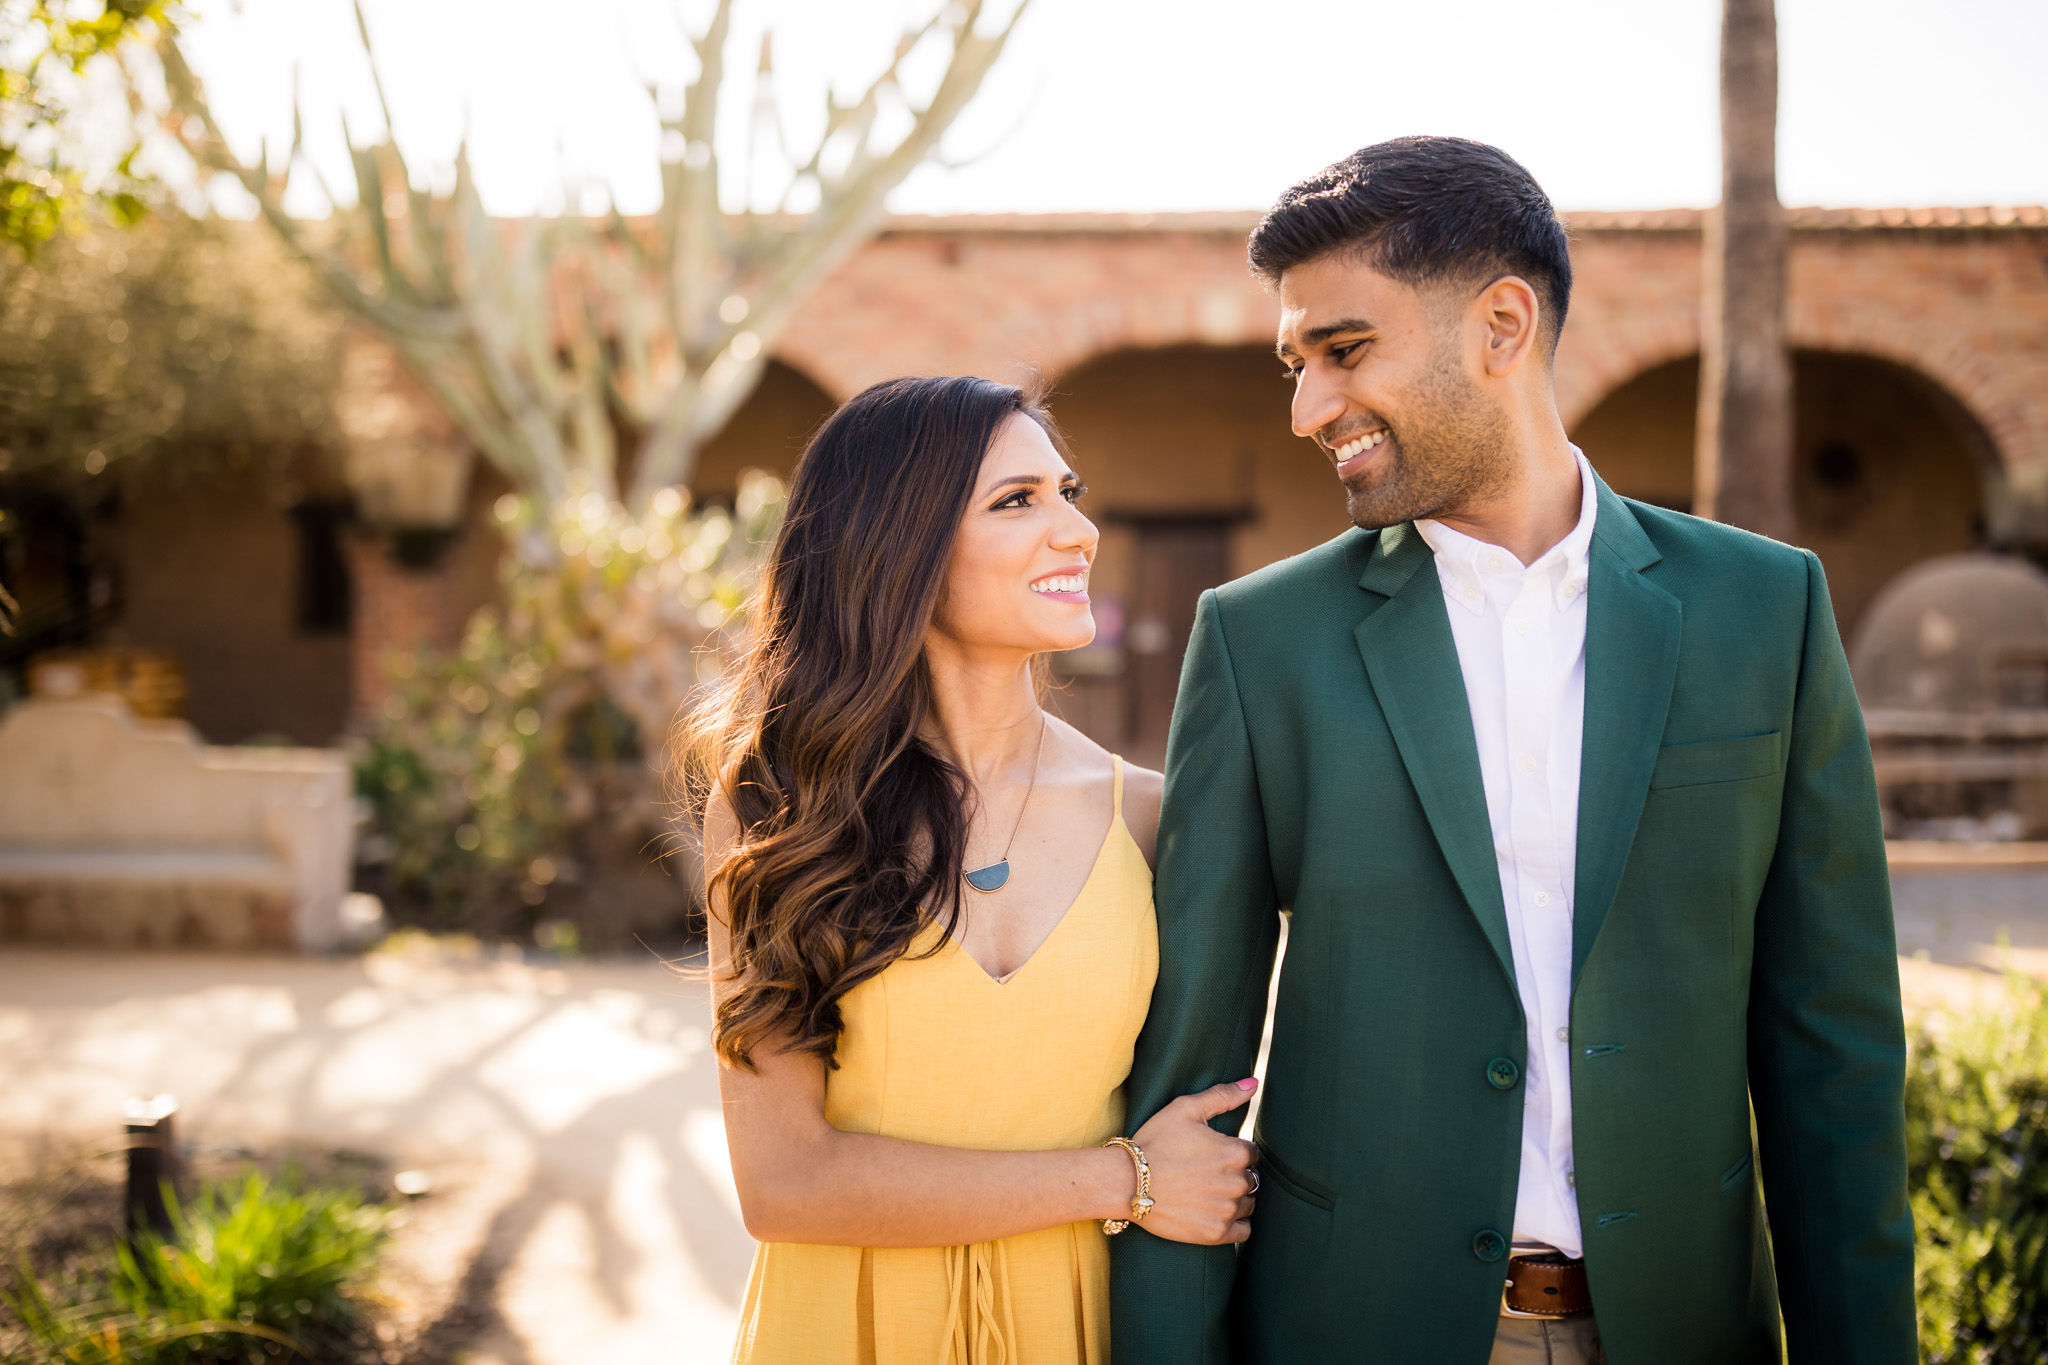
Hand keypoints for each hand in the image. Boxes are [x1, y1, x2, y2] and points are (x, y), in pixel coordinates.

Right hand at [1127, 1078, 1260, 1244]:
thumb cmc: (1154, 1142)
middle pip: (1251, 1179)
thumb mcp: (1185, 1109)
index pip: (1251, 1152)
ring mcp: (1228, 1210)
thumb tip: (1254, 1083)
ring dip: (1235, 1199)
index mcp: (1235, 1151)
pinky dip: (1235, 1224)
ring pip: (1248, 1204)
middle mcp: (1237, 1182)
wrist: (1126, 1182)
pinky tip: (1215, 1214)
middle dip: (1234, 1175)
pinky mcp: (1217, 1233)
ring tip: (1206, 1193)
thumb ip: (1222, 1095)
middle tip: (1205, 1174)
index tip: (1211, 1154)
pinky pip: (1243, 1231)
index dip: (1232, 1151)